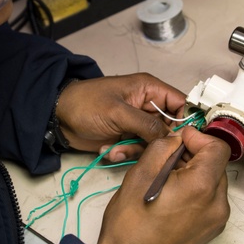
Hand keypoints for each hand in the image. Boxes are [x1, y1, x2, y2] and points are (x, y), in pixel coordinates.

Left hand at [55, 74, 185, 160]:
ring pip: (154, 144)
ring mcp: (138, 124)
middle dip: (157, 143)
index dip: (185, 122)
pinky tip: (109, 150)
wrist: (58, 118)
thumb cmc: (86, 104)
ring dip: (136, 151)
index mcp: (150, 90)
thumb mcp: (118, 112)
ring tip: (116, 148)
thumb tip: (173, 138)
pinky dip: (125, 154)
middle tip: (145, 151)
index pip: (181, 104)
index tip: (182, 141)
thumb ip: (147, 125)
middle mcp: (148, 106)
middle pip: (170, 129)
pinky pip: (139, 151)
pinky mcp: (128, 138)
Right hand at [95, 126, 230, 243]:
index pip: (218, 148)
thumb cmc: (131, 229)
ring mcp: (215, 222)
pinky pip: (208, 203)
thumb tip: (176, 140)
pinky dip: (194, 194)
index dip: (198, 137)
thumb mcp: (141, 174)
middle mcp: (216, 205)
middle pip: (215, 166)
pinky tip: (170, 199)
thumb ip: (163, 148)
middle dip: (194, 157)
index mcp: (202, 187)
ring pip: (211, 184)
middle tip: (168, 159)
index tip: (181, 139)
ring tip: (165, 181)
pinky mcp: (209, 233)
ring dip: (193, 176)